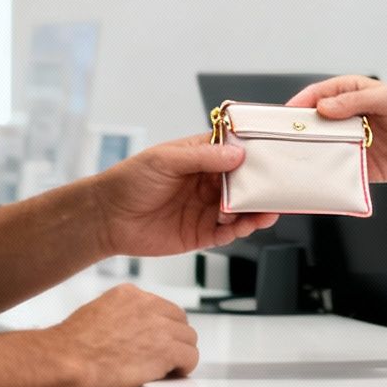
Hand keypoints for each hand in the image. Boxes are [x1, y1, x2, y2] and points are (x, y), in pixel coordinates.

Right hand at [42, 284, 200, 386]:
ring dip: (180, 354)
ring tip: (169, 369)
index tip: (154, 341)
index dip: (159, 328)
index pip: (159, 306)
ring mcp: (159, 326)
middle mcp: (146, 305)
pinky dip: (184, 368)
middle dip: (173, 338)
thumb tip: (121, 336)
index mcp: (127, 295)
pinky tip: (174, 375)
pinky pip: (191, 357)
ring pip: (188, 338)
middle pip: (178, 320)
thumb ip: (114, 320)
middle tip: (164, 357)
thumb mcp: (93, 319)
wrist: (64, 364)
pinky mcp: (167, 350)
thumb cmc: (68, 351)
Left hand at [91, 138, 277, 257]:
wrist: (107, 218)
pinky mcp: (201, 233)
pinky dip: (241, 229)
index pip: (235, 153)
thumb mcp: (165, 159)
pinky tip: (248, 225)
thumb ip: (202, 157)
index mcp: (200, 158)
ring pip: (241, 209)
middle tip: (279, 188)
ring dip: (256, 210)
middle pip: (244, 183)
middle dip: (262, 186)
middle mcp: (207, 183)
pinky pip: (228, 232)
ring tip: (268, 210)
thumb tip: (237, 154)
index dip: (254, 154)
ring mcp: (206, 209)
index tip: (273, 155)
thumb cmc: (130, 180)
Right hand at [285, 76, 386, 184]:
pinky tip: (314, 179)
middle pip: (313, 124)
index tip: (285, 115)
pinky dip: (324, 176)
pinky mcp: (357, 168)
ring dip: (307, 155)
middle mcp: (346, 119)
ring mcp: (350, 144)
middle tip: (281, 141)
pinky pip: (335, 172)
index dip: (299, 104)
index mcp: (350, 95)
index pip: (317, 96)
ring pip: (320, 149)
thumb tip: (324, 107)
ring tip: (291, 162)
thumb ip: (356, 100)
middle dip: (297, 132)